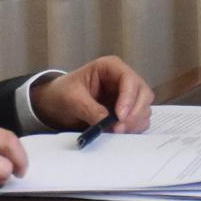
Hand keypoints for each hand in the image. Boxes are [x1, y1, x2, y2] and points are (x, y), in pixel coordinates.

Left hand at [31, 55, 154, 133]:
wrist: (55, 105)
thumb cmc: (62, 93)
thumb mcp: (72, 99)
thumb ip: (90, 110)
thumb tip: (108, 125)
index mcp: (110, 67)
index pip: (129, 79)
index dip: (129, 98)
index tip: (120, 117)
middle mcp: (123, 80)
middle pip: (143, 93)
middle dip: (134, 113)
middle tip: (119, 129)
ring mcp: (127, 96)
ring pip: (144, 108)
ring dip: (134, 122)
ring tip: (115, 132)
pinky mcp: (127, 112)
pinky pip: (139, 120)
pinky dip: (133, 128)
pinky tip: (118, 133)